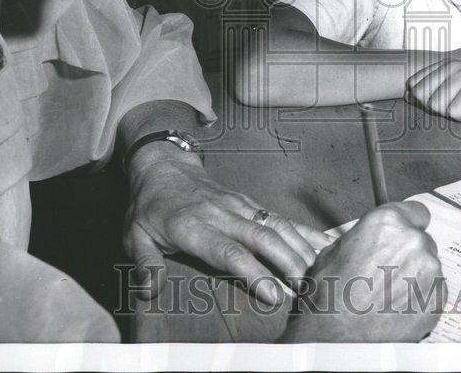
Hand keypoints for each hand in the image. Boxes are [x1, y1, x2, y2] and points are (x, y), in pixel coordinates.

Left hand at [123, 148, 334, 306]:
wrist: (164, 167)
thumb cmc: (150, 208)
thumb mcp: (135, 236)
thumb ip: (145, 264)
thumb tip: (148, 292)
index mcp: (194, 227)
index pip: (229, 251)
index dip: (253, 272)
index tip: (273, 295)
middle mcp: (223, 214)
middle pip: (262, 238)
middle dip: (288, 263)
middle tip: (308, 290)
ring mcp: (240, 206)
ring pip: (277, 225)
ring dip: (301, 248)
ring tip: (322, 273)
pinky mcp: (250, 203)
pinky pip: (281, 217)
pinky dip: (305, 231)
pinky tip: (325, 245)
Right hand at [281, 202, 443, 341]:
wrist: (337, 336)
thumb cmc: (330, 296)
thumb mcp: (336, 250)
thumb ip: (365, 238)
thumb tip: (372, 240)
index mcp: (388, 223)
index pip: (417, 212)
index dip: (409, 225)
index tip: (404, 236)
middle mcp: (414, 241)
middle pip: (422, 241)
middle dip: (409, 255)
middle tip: (388, 273)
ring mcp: (430, 270)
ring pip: (428, 268)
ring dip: (415, 278)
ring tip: (390, 296)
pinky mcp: (437, 299)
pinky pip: (434, 292)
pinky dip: (421, 299)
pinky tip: (398, 309)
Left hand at [406, 58, 460, 121]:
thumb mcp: (460, 86)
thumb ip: (436, 88)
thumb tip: (406, 95)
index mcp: (446, 64)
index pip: (412, 86)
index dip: (423, 101)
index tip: (446, 102)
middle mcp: (452, 66)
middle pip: (421, 98)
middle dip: (437, 109)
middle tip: (460, 105)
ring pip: (436, 106)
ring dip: (454, 113)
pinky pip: (455, 113)